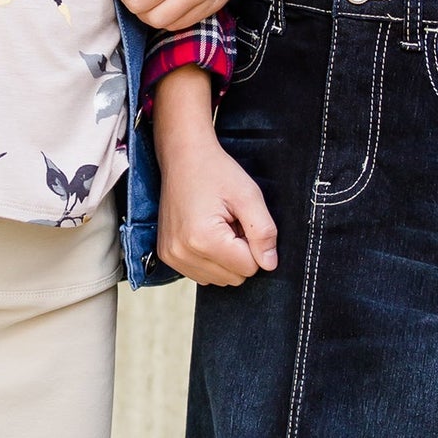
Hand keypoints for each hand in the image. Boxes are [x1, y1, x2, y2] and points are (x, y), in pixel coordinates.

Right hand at [152, 65, 277, 284]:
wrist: (182, 157)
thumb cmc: (216, 171)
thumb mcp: (249, 196)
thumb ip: (264, 232)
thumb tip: (270, 265)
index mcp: (203, 239)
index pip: (249, 268)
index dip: (254, 244)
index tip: (241, 220)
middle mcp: (182, 253)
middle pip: (234, 278)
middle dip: (240, 253)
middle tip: (231, 222)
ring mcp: (171, 256)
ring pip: (219, 279)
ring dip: (225, 258)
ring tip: (218, 226)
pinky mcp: (167, 256)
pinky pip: (202, 274)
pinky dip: (210, 259)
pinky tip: (205, 234)